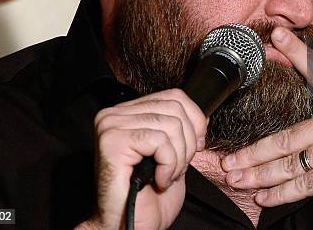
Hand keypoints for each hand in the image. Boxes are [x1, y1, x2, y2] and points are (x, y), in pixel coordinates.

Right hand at [81, 88, 206, 229]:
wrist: (129, 228)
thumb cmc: (148, 198)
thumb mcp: (172, 155)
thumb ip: (181, 131)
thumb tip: (201, 115)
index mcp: (129, 113)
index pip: (173, 96)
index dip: (194, 119)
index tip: (195, 146)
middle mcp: (115, 114)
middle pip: (175, 108)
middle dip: (187, 142)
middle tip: (176, 167)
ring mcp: (111, 126)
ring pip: (170, 124)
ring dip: (178, 157)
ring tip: (166, 176)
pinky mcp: (113, 141)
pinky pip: (160, 140)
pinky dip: (168, 164)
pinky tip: (158, 180)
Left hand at [220, 27, 312, 205]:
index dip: (297, 53)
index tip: (278, 37)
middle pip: (284, 137)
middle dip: (252, 149)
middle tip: (225, 155)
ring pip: (285, 162)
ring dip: (256, 172)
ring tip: (231, 176)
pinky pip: (303, 183)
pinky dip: (281, 192)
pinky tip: (262, 198)